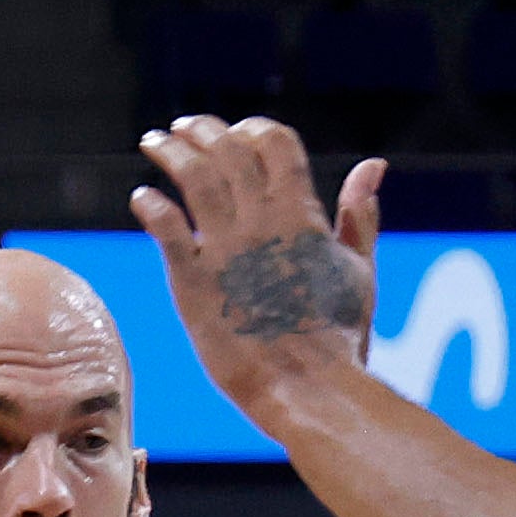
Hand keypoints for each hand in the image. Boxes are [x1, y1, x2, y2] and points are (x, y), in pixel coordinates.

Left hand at [129, 118, 388, 419]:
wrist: (310, 388)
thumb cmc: (339, 338)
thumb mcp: (358, 269)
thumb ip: (360, 215)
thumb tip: (374, 165)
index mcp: (303, 214)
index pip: (273, 142)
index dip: (252, 128)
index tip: (236, 132)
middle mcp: (262, 221)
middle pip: (227, 148)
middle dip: (202, 129)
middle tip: (182, 128)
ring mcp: (225, 249)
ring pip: (192, 176)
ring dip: (170, 151)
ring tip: (153, 141)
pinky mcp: (194, 282)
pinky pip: (165, 227)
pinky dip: (150, 204)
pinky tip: (141, 198)